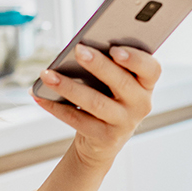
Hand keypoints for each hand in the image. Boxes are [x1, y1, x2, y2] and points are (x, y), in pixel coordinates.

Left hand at [33, 44, 160, 168]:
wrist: (103, 141)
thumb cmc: (108, 99)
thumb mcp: (115, 83)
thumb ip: (109, 65)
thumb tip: (80, 49)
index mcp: (146, 85)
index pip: (152, 69)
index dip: (136, 59)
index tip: (115, 49)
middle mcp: (141, 105)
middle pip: (121, 82)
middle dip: (99, 65)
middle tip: (78, 50)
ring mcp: (124, 123)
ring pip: (95, 102)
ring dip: (69, 86)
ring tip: (47, 74)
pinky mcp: (105, 138)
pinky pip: (77, 120)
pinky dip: (56, 107)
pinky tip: (40, 96)